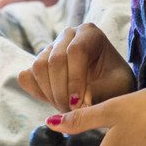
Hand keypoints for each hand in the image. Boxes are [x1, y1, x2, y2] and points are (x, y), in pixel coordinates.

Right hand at [18, 23, 134, 112]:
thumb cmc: (117, 84)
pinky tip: (53, 102)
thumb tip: (77, 102)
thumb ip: (100, 92)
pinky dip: (37, 92)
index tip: (80, 104)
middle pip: (55, 60)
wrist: (109, 87)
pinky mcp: (38, 63)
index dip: (75, 79)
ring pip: (38, 67)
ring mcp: (50, 48)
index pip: (76, 51)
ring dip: (50, 94)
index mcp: (89, 33)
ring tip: (66, 110)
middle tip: (72, 113)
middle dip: (62, 91)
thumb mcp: (118, 87)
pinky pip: (26, 76)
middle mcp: (67, 36)